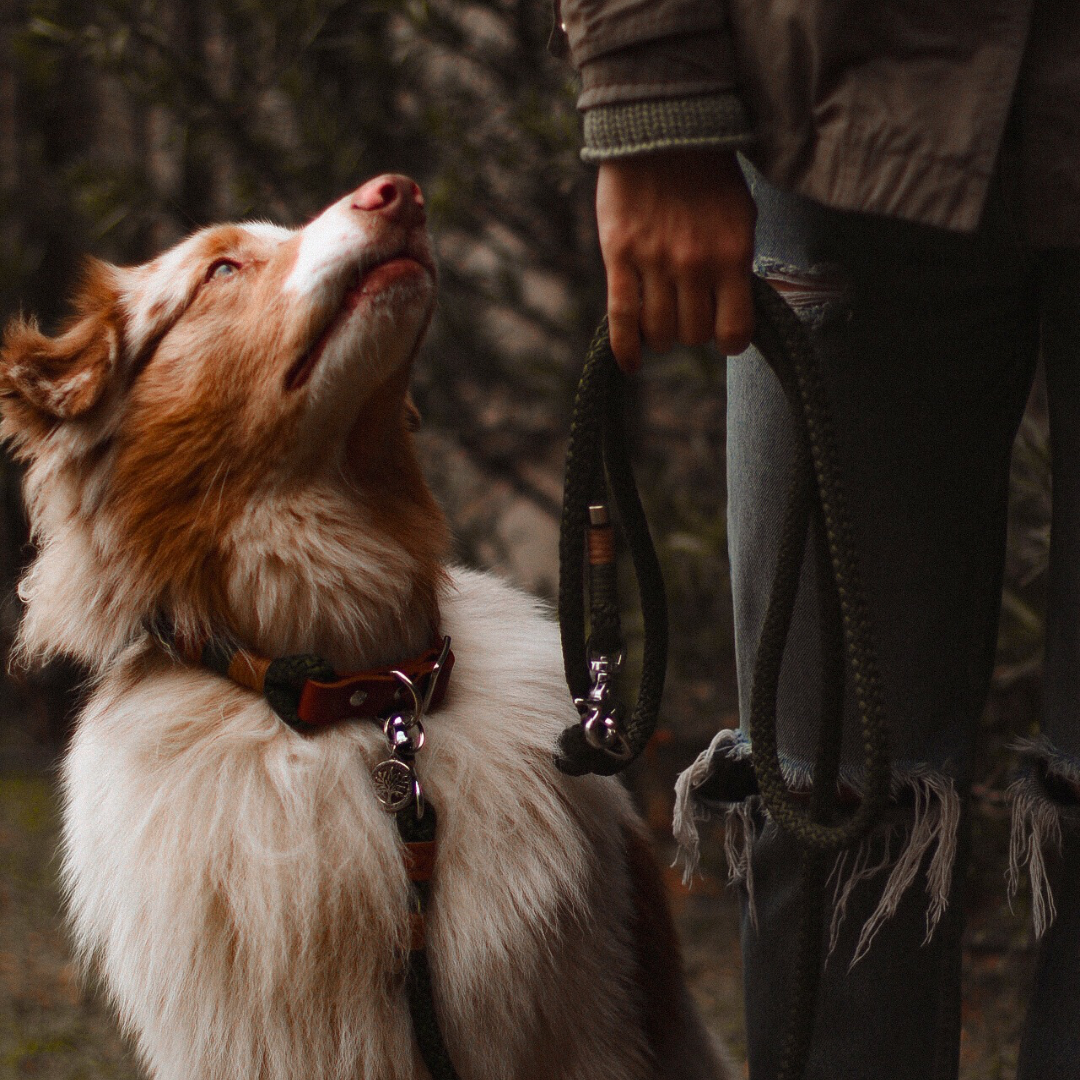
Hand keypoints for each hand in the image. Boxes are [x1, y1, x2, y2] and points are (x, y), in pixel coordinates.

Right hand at [595, 148, 756, 371]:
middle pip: (693, 335)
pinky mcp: (619, 255)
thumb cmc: (705, 173)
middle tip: (686, 312)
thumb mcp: (739, 215)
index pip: (734, 330)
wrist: (660, 125)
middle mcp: (695, 263)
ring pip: (660, 332)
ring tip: (660, 317)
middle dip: (691, 332)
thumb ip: (736, 263)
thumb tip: (734, 309)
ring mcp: (654, 261)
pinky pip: (622, 318)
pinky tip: (630, 365)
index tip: (721, 330)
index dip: (727, 338)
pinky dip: (626, 350)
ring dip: (661, 335)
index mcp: (733, 252)